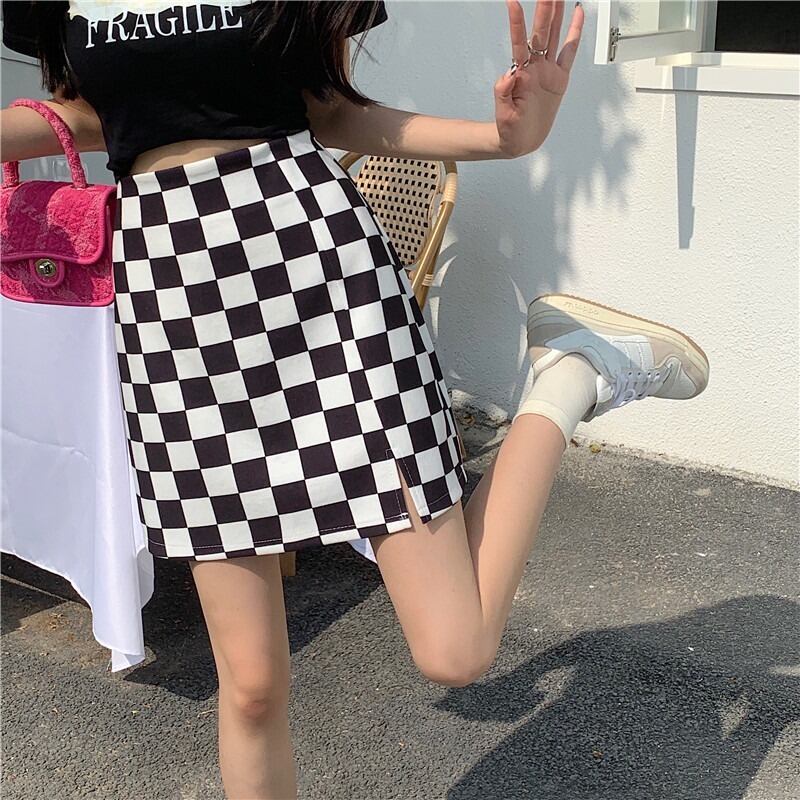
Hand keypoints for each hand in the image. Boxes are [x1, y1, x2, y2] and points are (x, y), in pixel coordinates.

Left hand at [493, 0, 583, 157]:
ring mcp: (547, 71)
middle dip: (543, 10)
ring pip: (554, 36)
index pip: (519, 43)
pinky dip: (574, 33)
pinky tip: (577, 14)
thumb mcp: (504, 115)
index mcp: (521, 74)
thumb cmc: (510, 129)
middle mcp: (534, 68)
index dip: (517, 23)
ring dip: (556, 15)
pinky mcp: (559, 79)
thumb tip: (508, 75)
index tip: (513, 3)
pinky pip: (568, 52)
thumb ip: (503, 93)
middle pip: (539, 32)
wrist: (520, 141)